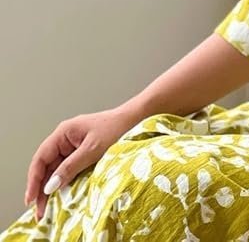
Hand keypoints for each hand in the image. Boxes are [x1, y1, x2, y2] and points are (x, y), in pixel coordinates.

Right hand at [25, 106, 139, 220]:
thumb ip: (70, 167)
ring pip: (55, 169)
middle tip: (39, 211)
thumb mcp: (92, 150)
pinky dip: (62, 182)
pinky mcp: (82, 151)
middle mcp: (65, 138)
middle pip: (46, 166)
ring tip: (47, 208)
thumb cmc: (116, 128)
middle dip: (41, 188)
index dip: (34, 180)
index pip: (41, 158)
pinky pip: (67, 168)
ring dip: (51, 187)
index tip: (31, 199)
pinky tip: (60, 195)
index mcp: (64, 132)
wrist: (135, 119)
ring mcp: (73, 145)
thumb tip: (50, 186)